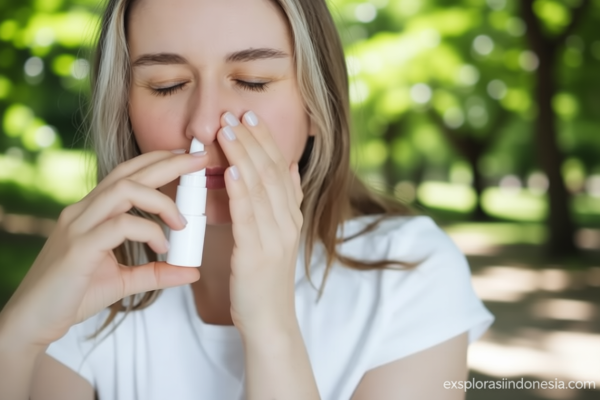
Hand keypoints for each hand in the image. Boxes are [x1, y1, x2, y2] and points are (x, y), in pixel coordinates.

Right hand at [0, 151, 204, 347]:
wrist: (33, 321)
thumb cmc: (73, 296)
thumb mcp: (124, 281)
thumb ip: (157, 273)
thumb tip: (192, 270)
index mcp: (92, 212)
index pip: (126, 174)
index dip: (157, 162)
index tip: (187, 160)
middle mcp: (83, 211)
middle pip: (128, 173)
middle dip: (168, 162)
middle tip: (200, 160)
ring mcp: (78, 226)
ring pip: (123, 190)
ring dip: (161, 201)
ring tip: (182, 223)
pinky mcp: (78, 247)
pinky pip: (120, 226)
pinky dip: (148, 231)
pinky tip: (162, 247)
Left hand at [217, 111, 303, 337]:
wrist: (270, 321)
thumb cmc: (265, 278)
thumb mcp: (278, 236)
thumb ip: (284, 202)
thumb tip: (287, 168)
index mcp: (291, 217)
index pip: (280, 169)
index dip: (266, 140)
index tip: (250, 116)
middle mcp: (288, 223)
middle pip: (271, 172)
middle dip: (252, 140)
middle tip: (235, 114)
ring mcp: (276, 238)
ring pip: (260, 188)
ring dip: (243, 156)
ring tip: (227, 131)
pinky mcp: (257, 254)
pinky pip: (249, 216)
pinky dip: (240, 189)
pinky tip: (230, 169)